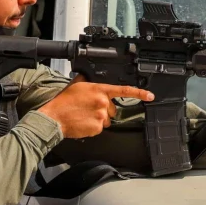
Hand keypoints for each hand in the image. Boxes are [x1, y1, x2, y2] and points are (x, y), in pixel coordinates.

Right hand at [38, 75, 153, 138]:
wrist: (55, 117)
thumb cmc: (64, 101)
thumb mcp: (77, 84)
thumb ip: (88, 80)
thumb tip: (90, 76)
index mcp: (100, 90)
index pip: (124, 90)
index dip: (139, 93)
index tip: (150, 96)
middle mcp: (103, 103)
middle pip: (113, 109)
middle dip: (104, 110)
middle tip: (89, 109)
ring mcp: (101, 116)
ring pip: (107, 120)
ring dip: (99, 119)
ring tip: (85, 116)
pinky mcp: (97, 128)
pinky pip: (100, 128)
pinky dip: (93, 126)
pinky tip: (84, 122)